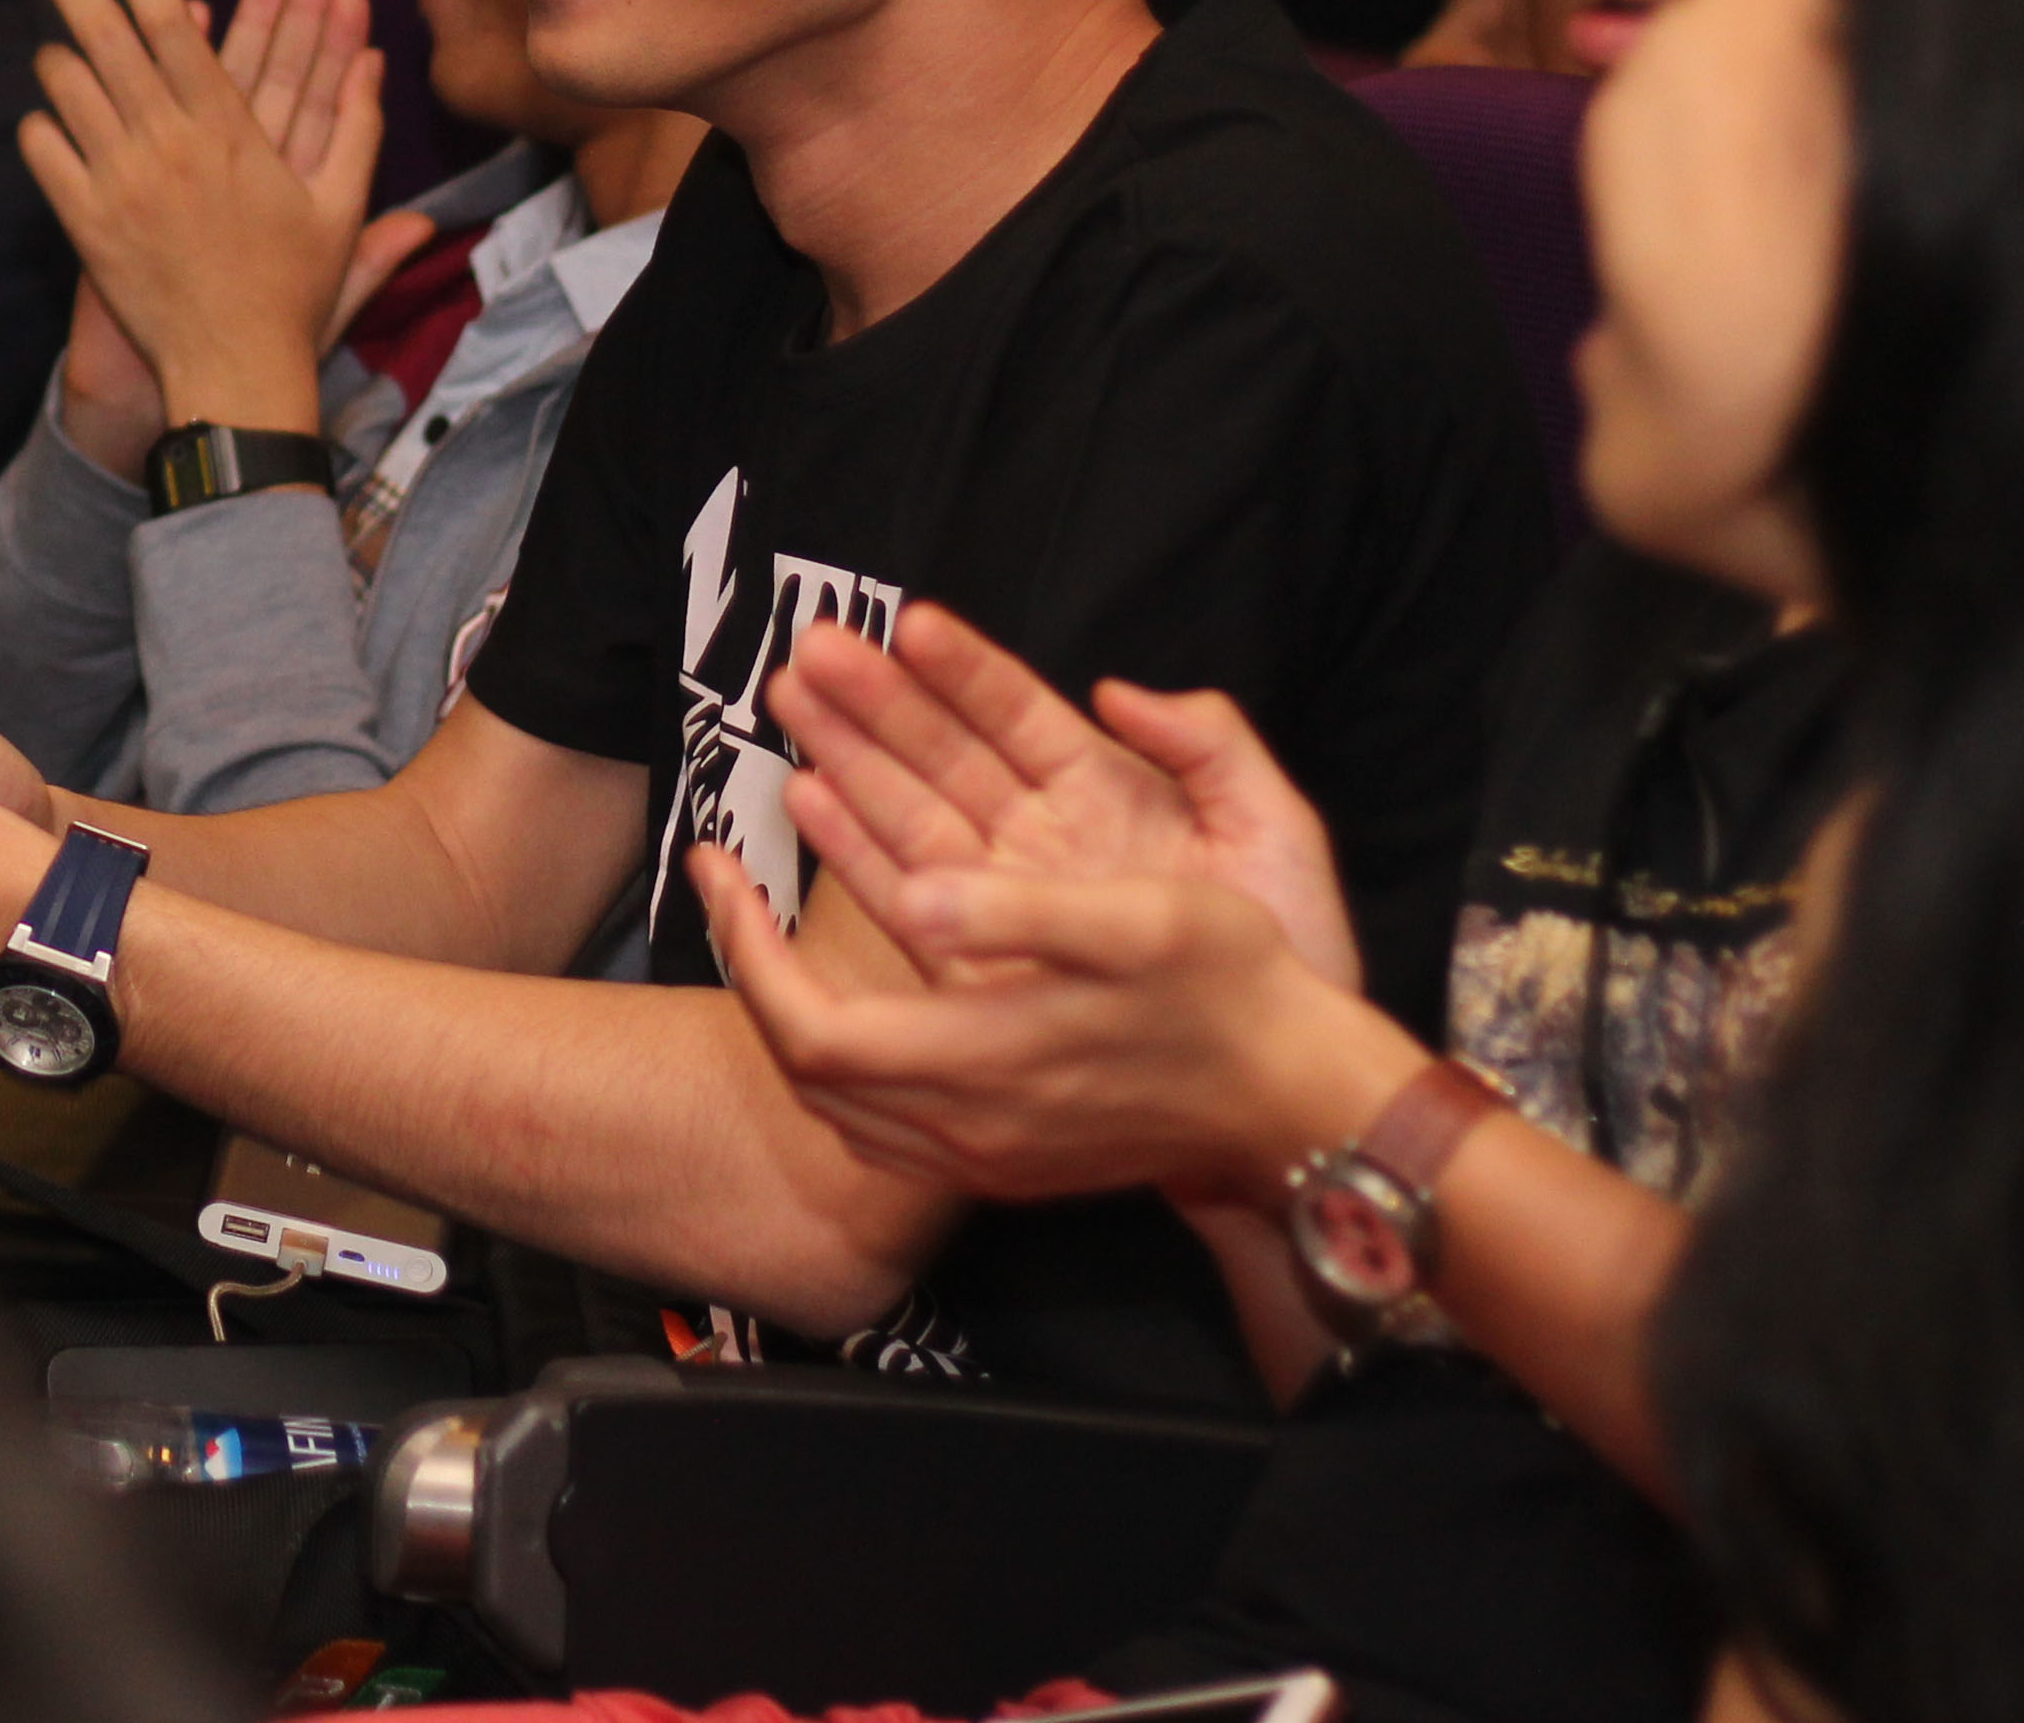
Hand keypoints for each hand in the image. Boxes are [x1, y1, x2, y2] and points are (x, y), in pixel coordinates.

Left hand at [21, 0, 428, 459]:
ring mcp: (119, 183)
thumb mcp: (338, 206)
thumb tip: (377, 59)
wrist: (235, 369)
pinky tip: (48, 119)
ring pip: (68, 91)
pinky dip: (42, 127)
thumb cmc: (292, 290)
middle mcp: (166, 144)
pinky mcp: (85, 223)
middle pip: (107, 41)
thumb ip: (357, 127)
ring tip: (55, 40)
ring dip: (58, 57)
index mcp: (226, 129)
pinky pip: (44, 153)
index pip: (171, 24)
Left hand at [694, 842, 1414, 1210]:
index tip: (724, 864)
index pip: (805, 1027)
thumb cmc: (1231, 992)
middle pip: (802, 1066)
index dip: (744, 949)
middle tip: (729, 883)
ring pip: (834, 1100)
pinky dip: (842, 1051)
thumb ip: (1017, 912)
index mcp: (980, 1063)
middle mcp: (966, 1128)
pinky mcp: (1008, 1159)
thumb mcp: (1140, 920)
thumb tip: (910, 897)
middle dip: (747, 969)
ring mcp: (985, 1156)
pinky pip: (882, 1116)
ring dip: (786, 1008)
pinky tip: (850, 993)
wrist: (1300, 1102)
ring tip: (767, 925)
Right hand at [764, 604, 1364, 995]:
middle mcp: (1044, 838)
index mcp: (1107, 795)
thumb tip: (1119, 689)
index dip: (965, 669)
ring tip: (793, 698)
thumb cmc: (1296, 956)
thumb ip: (1212, 747)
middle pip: (944, 753)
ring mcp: (1010, 898)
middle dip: (878, 698)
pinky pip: (909, 894)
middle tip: (816, 649)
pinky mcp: (985, 960)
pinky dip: (857, 848)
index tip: (910, 624)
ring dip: (849, 755)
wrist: (1288, 1083)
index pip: (1019, 714)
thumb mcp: (1276, 834)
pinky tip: (811, 797)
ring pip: (911, 811)